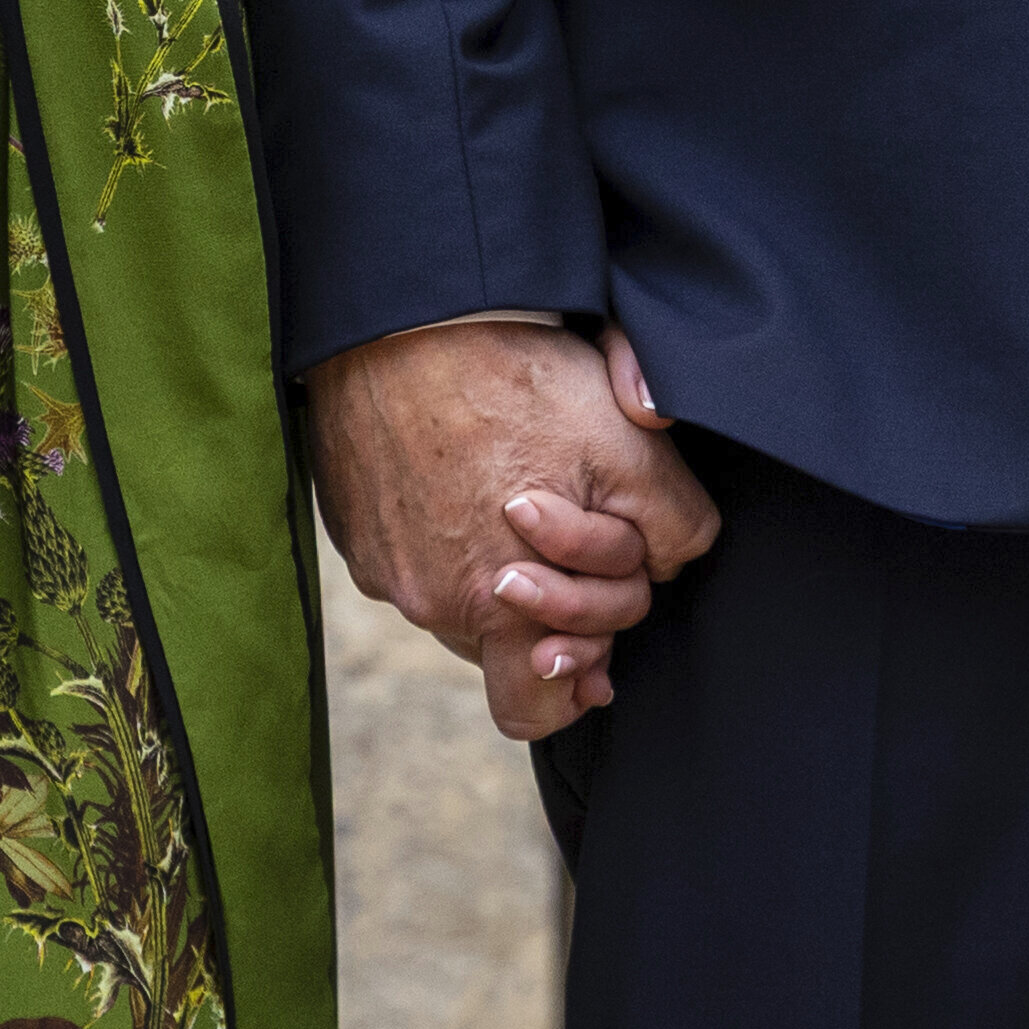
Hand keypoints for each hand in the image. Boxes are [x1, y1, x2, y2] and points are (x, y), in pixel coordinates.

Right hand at [312, 316, 722, 744]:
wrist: (404, 323)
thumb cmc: (519, 381)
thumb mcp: (628, 448)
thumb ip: (670, 525)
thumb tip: (667, 571)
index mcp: (498, 608)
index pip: (539, 705)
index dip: (587, 656)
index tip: (604, 598)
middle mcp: (432, 606)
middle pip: (504, 654)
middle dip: (550, 613)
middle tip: (572, 541)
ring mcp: (387, 572)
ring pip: (461, 606)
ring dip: (497, 572)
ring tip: (519, 494)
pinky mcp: (358, 534)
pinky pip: (414, 562)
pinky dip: (446, 536)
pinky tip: (468, 475)